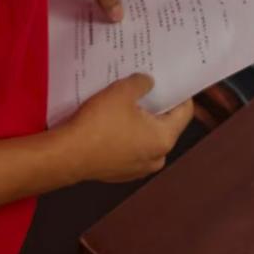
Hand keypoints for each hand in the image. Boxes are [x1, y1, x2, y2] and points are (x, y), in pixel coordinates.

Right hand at [58, 74, 193, 182]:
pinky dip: (127, 136)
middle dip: (157, 107)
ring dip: (140, 123)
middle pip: (165, 126)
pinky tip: (113, 123)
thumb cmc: (100, 123)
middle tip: (147, 88)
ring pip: (147, 139)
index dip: (180, 93)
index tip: (172, 79)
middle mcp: (157, 158)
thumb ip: (141, 83)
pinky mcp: (120, 174)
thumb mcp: (122, 92)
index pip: (185, 112)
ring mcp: (138, 170)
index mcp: (164, 139)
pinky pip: (131, 150)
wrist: (68, 155)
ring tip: (128, 103)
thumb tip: (149, 83)